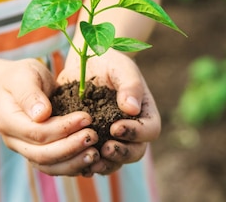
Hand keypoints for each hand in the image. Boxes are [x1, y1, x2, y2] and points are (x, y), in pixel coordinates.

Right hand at [0, 59, 99, 175]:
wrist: (19, 84)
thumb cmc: (23, 76)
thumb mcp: (25, 74)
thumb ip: (30, 93)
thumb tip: (42, 114)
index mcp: (8, 121)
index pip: (37, 133)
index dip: (63, 128)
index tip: (86, 118)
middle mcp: (14, 141)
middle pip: (43, 155)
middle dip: (71, 148)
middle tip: (94, 137)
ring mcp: (25, 150)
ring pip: (49, 166)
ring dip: (73, 163)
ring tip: (95, 154)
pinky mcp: (38, 154)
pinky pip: (55, 167)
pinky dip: (73, 166)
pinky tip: (91, 162)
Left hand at [58, 51, 160, 175]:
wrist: (84, 63)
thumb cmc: (109, 61)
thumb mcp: (121, 67)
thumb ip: (130, 85)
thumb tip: (133, 108)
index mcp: (144, 114)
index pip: (150, 131)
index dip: (135, 133)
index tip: (116, 127)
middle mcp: (132, 131)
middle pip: (135, 152)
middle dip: (121, 153)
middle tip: (105, 148)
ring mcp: (113, 139)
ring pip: (115, 162)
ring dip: (105, 164)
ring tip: (91, 160)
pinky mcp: (93, 142)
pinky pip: (94, 160)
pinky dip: (86, 164)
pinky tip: (75, 159)